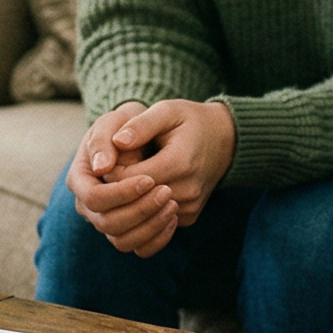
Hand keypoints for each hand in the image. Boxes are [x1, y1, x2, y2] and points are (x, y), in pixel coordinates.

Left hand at [66, 99, 235, 260]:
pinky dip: (142, 209)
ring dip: (128, 201)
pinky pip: (154, 222)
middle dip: (116, 188)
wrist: (223, 140)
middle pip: (133, 202)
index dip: (111, 169)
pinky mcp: (189, 217)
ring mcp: (189, 208)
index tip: (109, 156)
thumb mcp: (166, 111)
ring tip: (126, 178)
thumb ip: (141, 125)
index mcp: (179, 163)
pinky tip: (140, 190)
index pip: (128, 178)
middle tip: (111, 168)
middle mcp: (187, 191)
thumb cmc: (189, 121)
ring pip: (142, 216)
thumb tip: (117, 142)